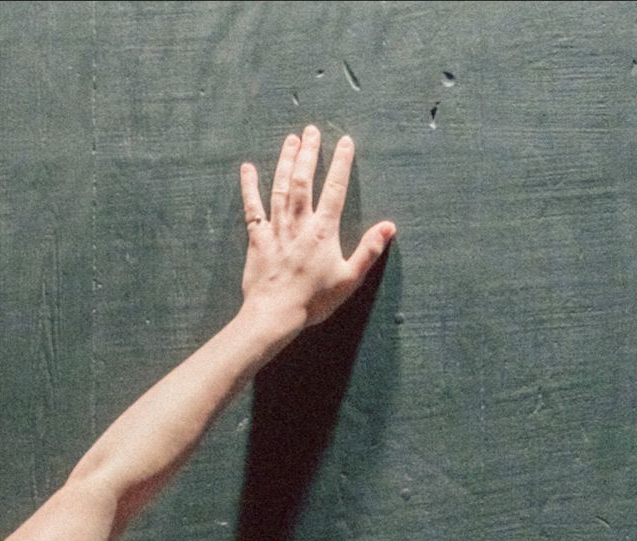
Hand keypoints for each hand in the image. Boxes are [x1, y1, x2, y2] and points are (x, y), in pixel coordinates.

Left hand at [239, 125, 393, 334]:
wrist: (275, 315)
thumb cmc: (314, 301)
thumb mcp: (349, 279)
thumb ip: (369, 251)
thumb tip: (389, 227)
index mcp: (323, 230)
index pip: (335, 188)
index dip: (342, 163)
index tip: (345, 141)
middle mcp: (299, 222)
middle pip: (304, 179)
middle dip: (309, 152)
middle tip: (311, 130)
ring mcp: (276, 228)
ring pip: (280, 187)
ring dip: (285, 161)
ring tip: (291, 140)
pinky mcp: (257, 239)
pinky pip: (252, 207)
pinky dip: (249, 187)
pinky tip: (247, 168)